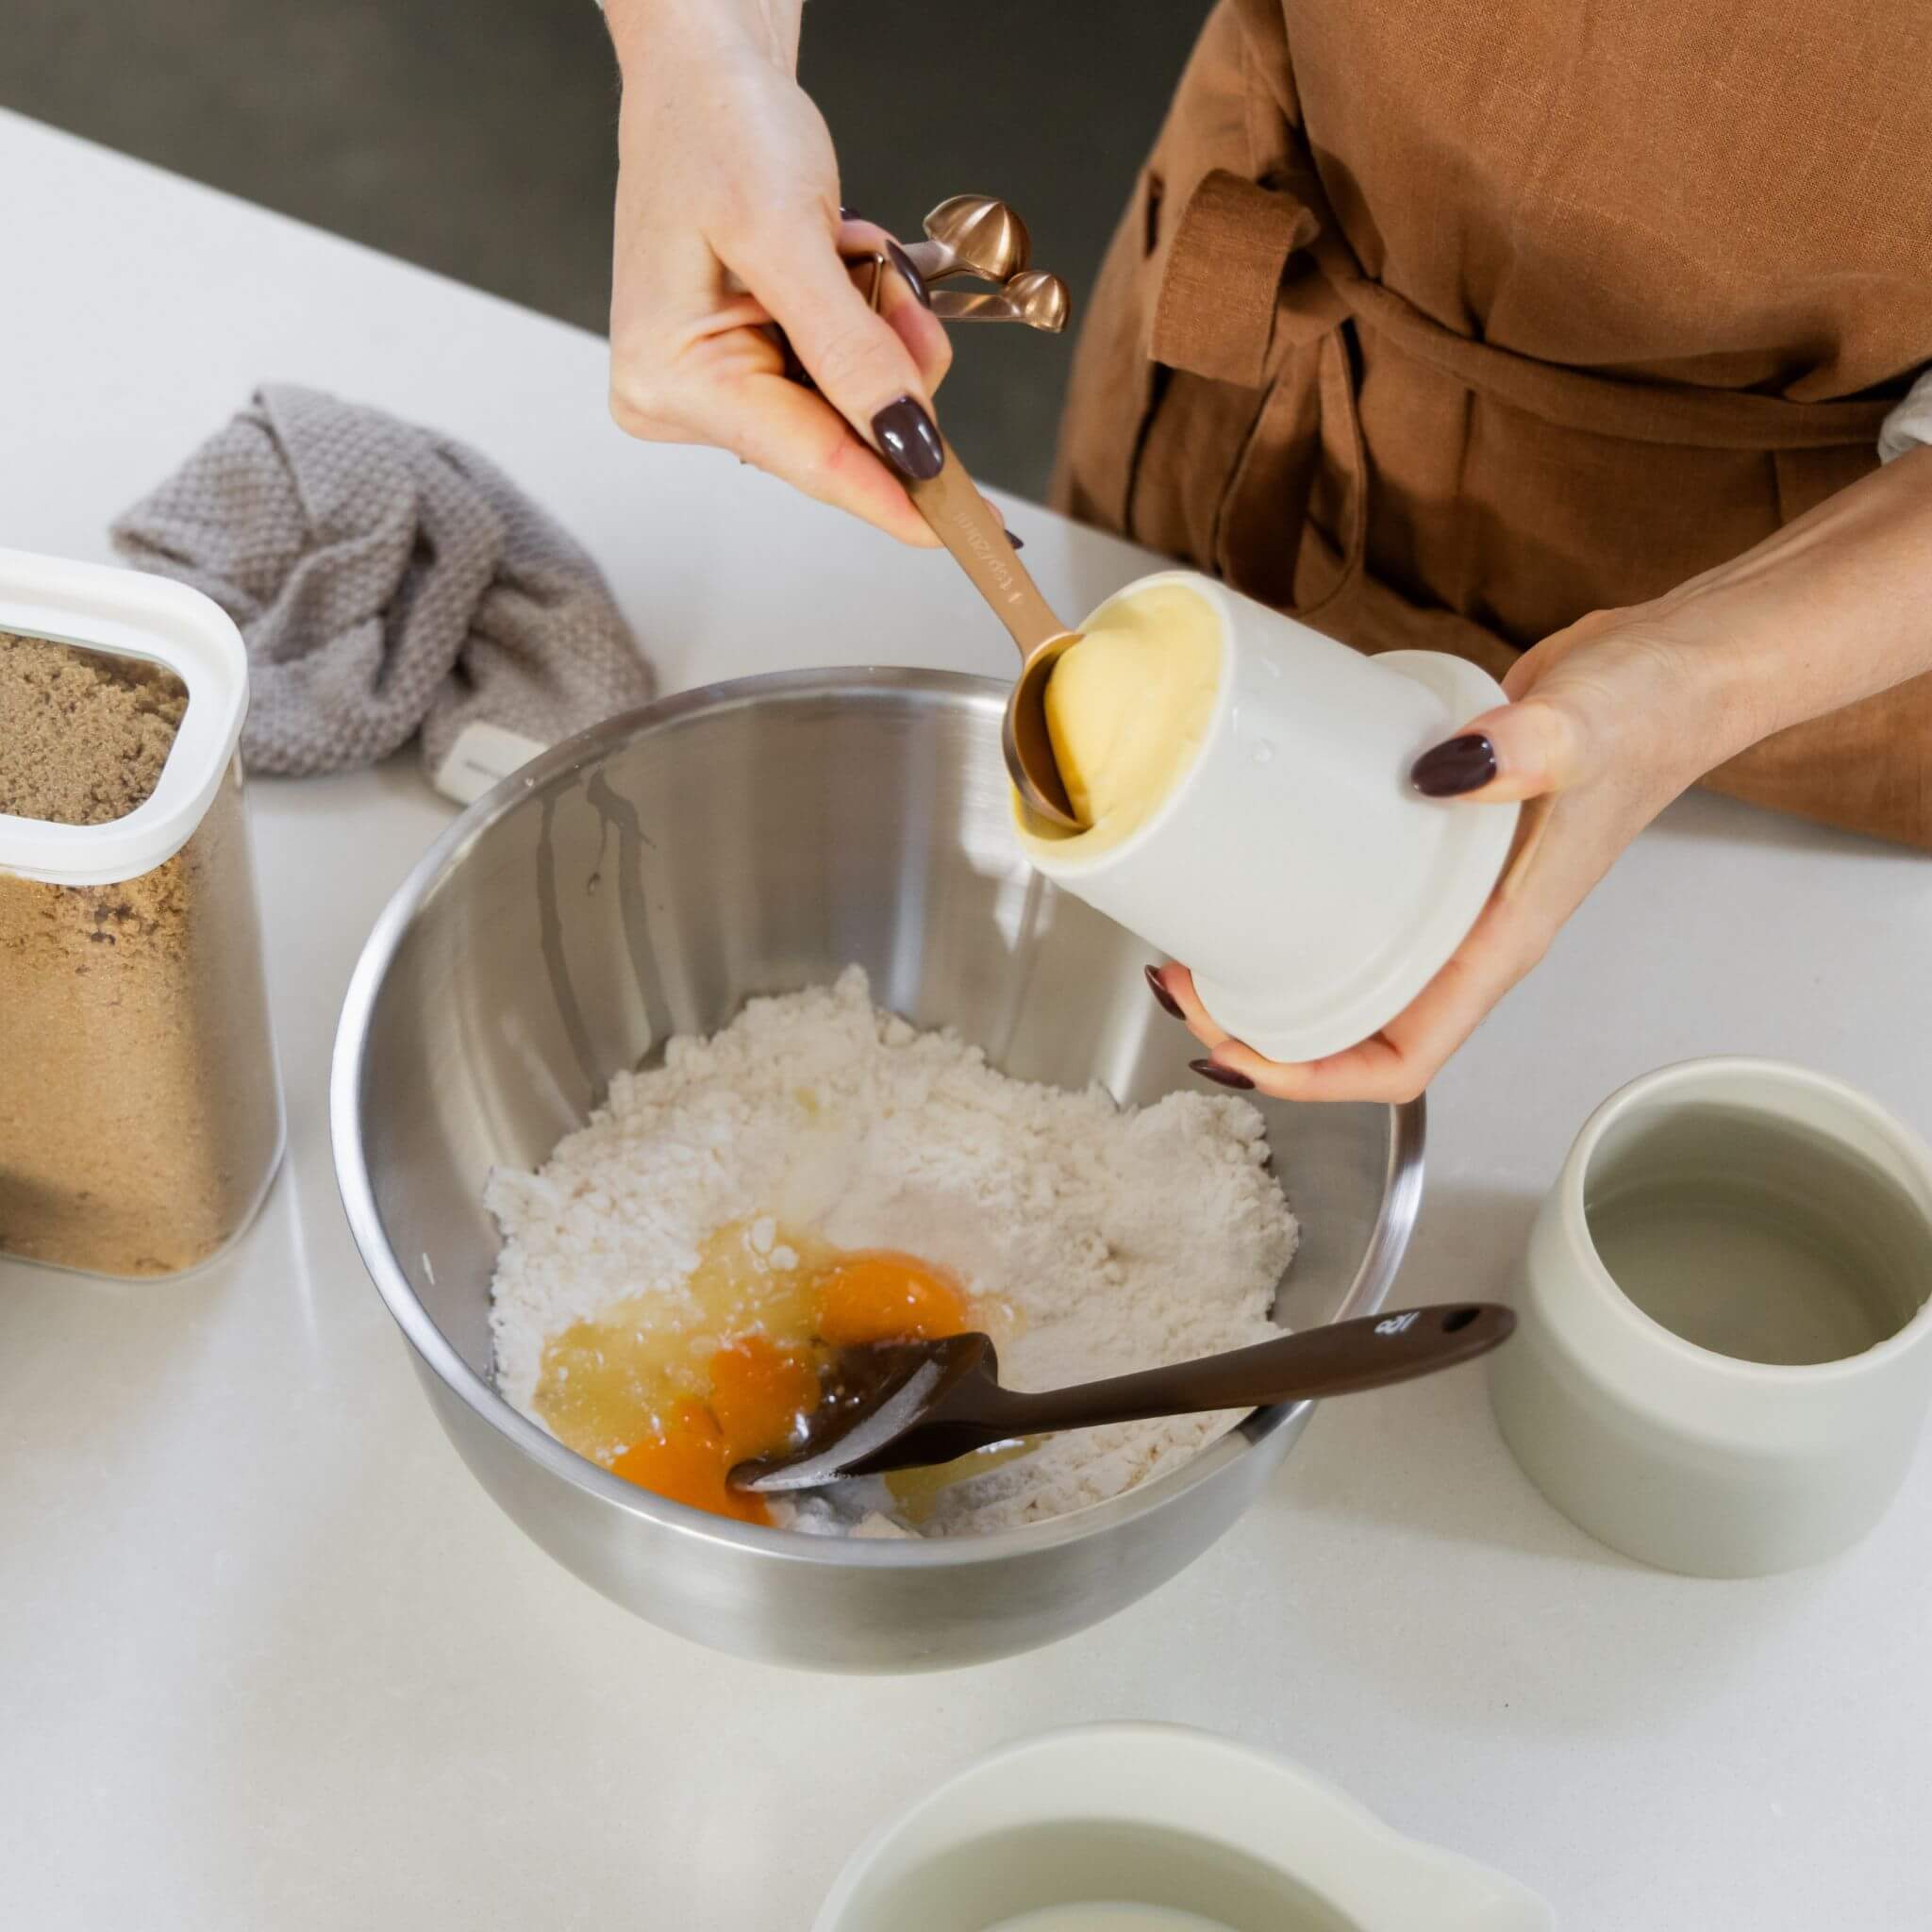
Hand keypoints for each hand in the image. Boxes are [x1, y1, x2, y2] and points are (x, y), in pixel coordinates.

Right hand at [602, 0, 952, 542]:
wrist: (704, 71)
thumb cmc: (716, 125)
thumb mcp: (785, 232)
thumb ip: (848, 349)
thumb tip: (906, 441)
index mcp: (669, 381)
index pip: (811, 461)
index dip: (898, 494)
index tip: (970, 535)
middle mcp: (680, 400)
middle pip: (837, 436)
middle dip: (889, 367)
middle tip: (888, 282)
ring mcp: (712, 387)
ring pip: (851, 406)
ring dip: (881, 334)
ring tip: (851, 251)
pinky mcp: (744, 366)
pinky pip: (840, 377)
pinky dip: (865, 324)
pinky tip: (839, 264)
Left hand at [1153, 607, 1738, 1102]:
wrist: (1674, 667)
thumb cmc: (1651, 714)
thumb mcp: (1586, 730)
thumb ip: (1523, 750)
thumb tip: (1437, 773)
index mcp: (1499, 943)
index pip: (1401, 1060)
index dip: (1310, 1076)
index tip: (1233, 1052)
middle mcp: (1468, 934)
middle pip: (1351, 1027)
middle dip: (1260, 1026)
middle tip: (1180, 979)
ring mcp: (1449, 894)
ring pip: (1346, 968)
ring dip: (1268, 972)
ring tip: (1193, 939)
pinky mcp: (1434, 842)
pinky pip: (1354, 900)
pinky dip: (1297, 901)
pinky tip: (1250, 867)